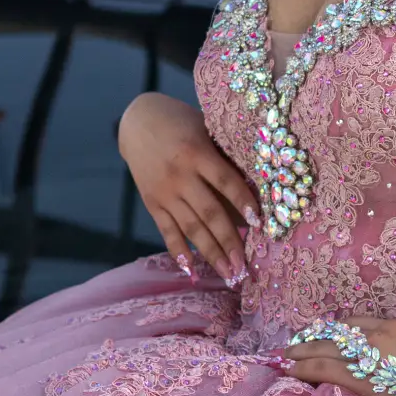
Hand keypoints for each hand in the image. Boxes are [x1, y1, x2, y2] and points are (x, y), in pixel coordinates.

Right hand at [118, 91, 258, 282]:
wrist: (136, 121)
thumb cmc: (180, 121)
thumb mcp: (204, 129)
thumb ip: (222, 155)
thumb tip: (255, 186)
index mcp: (196, 152)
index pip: (225, 182)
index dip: (243, 202)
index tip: (260, 223)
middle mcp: (180, 176)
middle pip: (210, 213)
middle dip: (230, 241)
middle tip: (245, 266)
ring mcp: (164, 192)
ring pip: (191, 227)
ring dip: (211, 253)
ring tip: (228, 274)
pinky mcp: (152, 203)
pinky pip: (167, 231)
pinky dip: (179, 251)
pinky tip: (192, 270)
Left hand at [277, 297, 395, 395]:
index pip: (359, 324)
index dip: (338, 329)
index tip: (324, 332)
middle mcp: (378, 338)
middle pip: (335, 335)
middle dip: (311, 340)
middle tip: (292, 345)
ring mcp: (368, 358)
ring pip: (324, 350)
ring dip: (300, 354)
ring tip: (282, 358)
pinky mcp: (362, 380)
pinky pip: (324, 370)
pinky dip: (303, 369)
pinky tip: (288, 371)